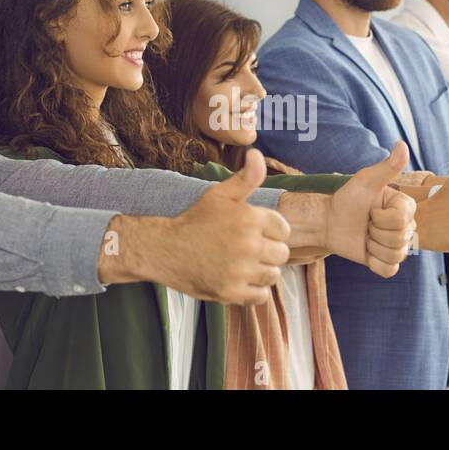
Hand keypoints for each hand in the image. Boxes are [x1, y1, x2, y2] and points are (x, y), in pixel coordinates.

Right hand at [106, 148, 289, 305]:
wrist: (164, 249)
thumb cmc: (195, 220)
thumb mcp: (220, 194)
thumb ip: (246, 177)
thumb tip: (257, 153)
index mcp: (250, 218)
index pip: (283, 229)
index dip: (271, 231)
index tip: (255, 232)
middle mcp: (249, 244)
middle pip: (282, 254)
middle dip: (268, 252)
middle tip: (248, 250)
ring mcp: (240, 270)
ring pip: (273, 275)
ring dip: (262, 271)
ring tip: (243, 264)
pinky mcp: (232, 292)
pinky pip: (261, 296)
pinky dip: (254, 290)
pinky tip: (239, 280)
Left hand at [327, 142, 417, 276]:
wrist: (329, 220)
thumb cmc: (347, 198)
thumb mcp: (365, 181)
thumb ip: (387, 167)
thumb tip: (403, 144)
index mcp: (406, 206)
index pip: (401, 221)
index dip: (381, 218)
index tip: (370, 210)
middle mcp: (407, 226)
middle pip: (399, 240)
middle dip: (375, 233)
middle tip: (365, 224)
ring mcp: (398, 245)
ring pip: (395, 256)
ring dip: (373, 248)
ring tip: (365, 236)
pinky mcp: (387, 261)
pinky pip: (389, 270)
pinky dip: (374, 263)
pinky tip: (366, 251)